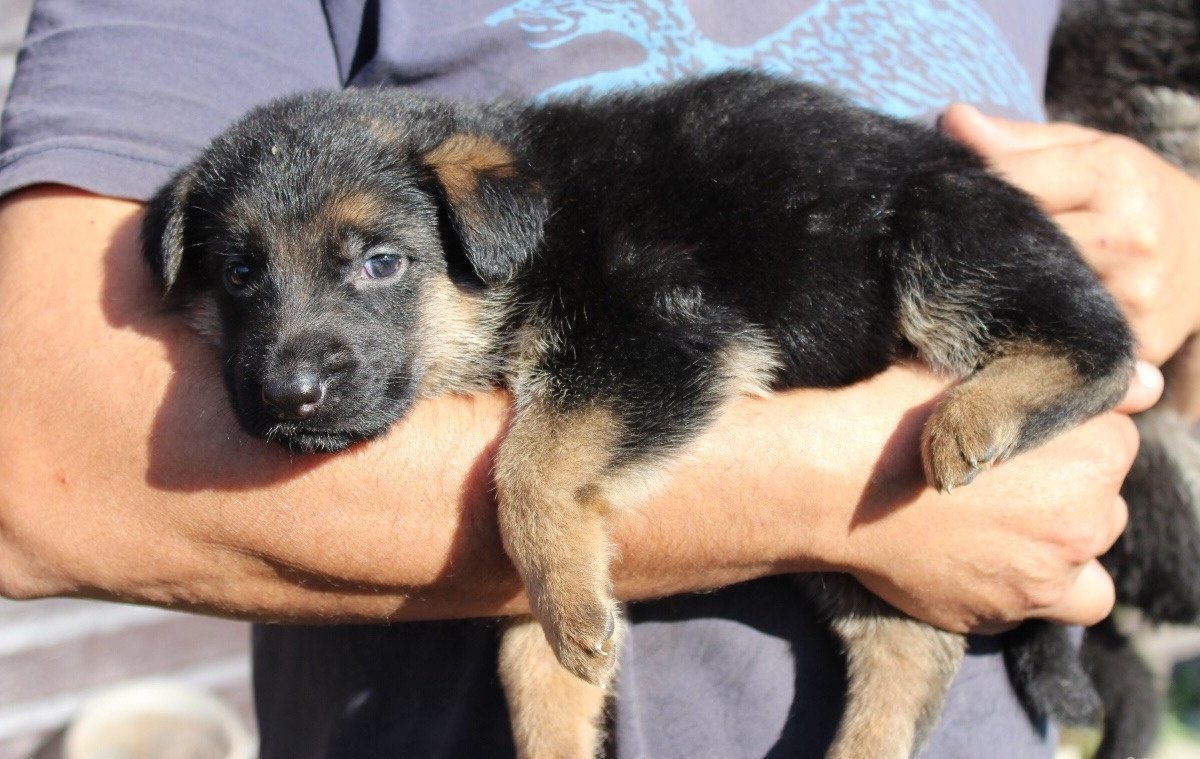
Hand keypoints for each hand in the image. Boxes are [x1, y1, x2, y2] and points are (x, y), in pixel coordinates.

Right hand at [830, 361, 1161, 633]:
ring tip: (1000, 527)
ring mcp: (1044, 575)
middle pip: (1103, 506)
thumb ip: (1075, 381)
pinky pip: (1044, 609)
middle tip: (1003, 479)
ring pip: (1086, 567)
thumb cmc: (898, 414)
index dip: (1068, 435)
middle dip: (1067, 493)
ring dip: (1058, 549)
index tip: (1022, 435)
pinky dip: (1027, 592)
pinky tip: (982, 561)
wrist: (828, 480)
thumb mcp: (981, 373)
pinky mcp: (999, 613)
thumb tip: (1149, 384)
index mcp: (1093, 452)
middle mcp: (1085, 520)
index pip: (1115, 441)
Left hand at [941, 104, 1199, 364]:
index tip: (932, 199)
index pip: (1014, 184)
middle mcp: (1130, 237)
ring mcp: (1134, 296)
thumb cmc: (1133, 191)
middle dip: (977, 246)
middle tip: (937, 249)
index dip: (967, 193)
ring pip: (1035, 299)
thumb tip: (950, 120)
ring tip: (973, 284)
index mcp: (1115, 176)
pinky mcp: (1136, 343)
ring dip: (997, 295)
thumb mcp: (1086, 150)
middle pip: (1020, 247)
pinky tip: (1010, 322)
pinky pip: (1062, 343)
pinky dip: (1029, 335)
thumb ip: (1016, 141)